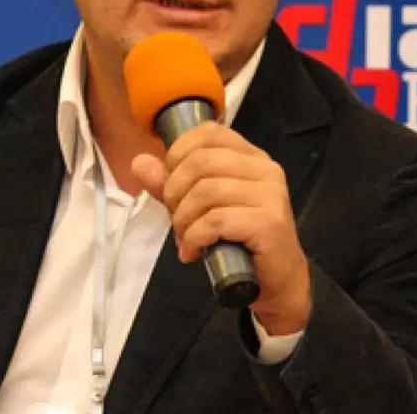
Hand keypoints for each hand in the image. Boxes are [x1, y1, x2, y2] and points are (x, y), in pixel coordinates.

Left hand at [131, 121, 310, 334]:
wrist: (277, 282)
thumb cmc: (238, 240)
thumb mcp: (198, 207)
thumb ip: (170, 183)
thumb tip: (139, 163)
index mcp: (250, 156)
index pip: (208, 133)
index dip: (179, 154)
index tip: (172, 183)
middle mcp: (264, 169)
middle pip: (200, 162)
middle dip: (174, 192)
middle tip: (176, 219)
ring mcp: (270, 194)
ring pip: (205, 191)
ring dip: (183, 219)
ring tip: (185, 238)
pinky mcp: (269, 223)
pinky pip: (216, 220)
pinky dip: (195, 237)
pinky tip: (193, 251)